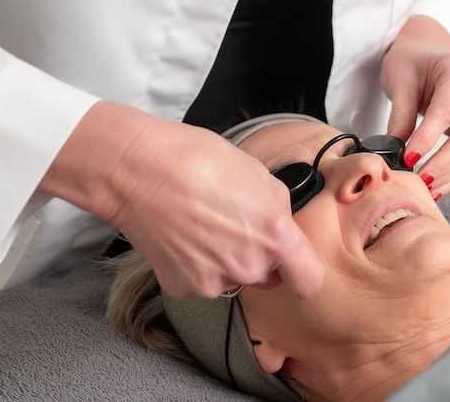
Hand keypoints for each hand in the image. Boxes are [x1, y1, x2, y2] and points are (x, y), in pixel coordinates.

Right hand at [50, 104, 324, 298]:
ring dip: (227, 261)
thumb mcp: (259, 175)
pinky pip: (202, 281)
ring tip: (204, 225)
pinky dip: (197, 265)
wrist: (141, 171)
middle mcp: (248, 267)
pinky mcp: (183, 288)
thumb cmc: (200, 161)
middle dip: (260, 256)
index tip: (297, 267)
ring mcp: (214, 282)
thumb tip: (282, 224)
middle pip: (268, 276)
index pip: (308, 280)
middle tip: (235, 224)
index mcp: (275, 237)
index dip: (304, 273)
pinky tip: (184, 236)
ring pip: (233, 278)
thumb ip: (278, 209)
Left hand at [381, 15, 449, 197]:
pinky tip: (436, 185)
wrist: (427, 54)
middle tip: (419, 180)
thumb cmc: (413, 61)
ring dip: (449, 172)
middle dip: (444, 162)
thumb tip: (394, 151)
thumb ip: (400, 116)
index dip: (428, 138)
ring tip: (424, 187)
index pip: (447, 110)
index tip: (408, 159)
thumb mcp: (399, 80)